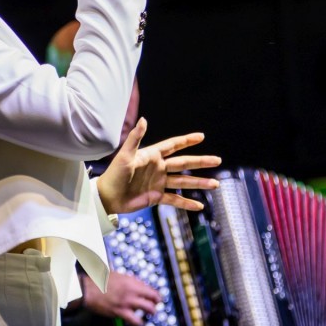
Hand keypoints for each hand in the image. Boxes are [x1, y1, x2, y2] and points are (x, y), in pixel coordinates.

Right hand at [81, 272, 160, 325]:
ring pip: (148, 309)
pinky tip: (139, 324)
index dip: (155, 295)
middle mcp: (132, 291)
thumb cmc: (99, 281)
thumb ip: (129, 281)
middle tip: (155, 306)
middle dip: (156, 304)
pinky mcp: (121, 312)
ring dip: (152, 312)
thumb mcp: (117, 276)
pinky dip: (139, 323)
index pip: (150, 289)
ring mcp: (128, 302)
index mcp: (131, 281)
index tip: (157, 298)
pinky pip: (135, 320)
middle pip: (153, 299)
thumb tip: (138, 285)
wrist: (88, 289)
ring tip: (151, 315)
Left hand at [96, 118, 219, 213]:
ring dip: (199, 183)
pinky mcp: (156, 197)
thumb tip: (144, 119)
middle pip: (184, 163)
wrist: (107, 196)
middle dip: (201, 162)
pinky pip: (174, 200)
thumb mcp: (125, 155)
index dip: (187, 140)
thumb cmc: (114, 173)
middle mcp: (159, 168)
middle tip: (217, 160)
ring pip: (183, 182)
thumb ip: (135, 138)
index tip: (201, 136)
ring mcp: (159, 183)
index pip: (173, 145)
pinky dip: (187, 203)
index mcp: (152, 155)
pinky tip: (199, 206)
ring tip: (215, 184)